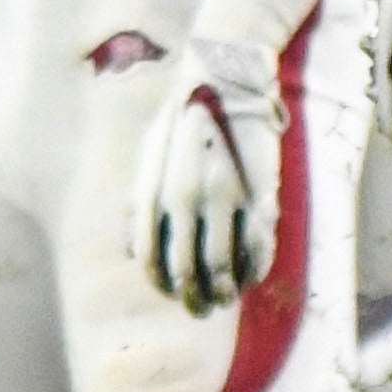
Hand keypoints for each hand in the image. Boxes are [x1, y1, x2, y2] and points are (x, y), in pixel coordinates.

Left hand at [131, 40, 288, 314]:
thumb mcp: (144, 158)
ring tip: (226, 300)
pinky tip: (252, 278)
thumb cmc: (180, 120)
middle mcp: (185, 203)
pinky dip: (255, 270)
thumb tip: (132, 253)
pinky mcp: (259, 193)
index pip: (151, 261)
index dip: (162, 286)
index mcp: (153, 195)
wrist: (226, 81)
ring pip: (224, 266)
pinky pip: (258, 246)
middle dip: (193, 299)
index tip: (173, 295)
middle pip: (187, 271)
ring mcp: (225, 199)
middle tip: (200, 310)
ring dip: (224, 292)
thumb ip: (136, 206)